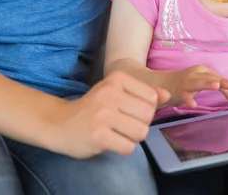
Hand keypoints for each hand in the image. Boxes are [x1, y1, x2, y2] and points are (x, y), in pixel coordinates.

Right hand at [51, 71, 168, 158]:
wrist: (60, 123)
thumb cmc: (94, 107)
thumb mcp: (117, 92)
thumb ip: (144, 92)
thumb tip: (167, 95)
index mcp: (117, 79)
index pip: (152, 97)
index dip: (146, 109)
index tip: (129, 110)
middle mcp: (110, 93)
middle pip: (148, 116)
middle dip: (141, 124)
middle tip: (124, 124)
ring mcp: (103, 114)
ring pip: (141, 132)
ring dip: (133, 138)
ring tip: (118, 132)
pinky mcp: (99, 135)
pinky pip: (128, 147)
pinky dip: (123, 148)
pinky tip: (110, 141)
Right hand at [165, 65, 227, 108]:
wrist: (164, 83)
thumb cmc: (187, 83)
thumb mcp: (201, 81)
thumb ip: (214, 85)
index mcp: (201, 70)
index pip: (216, 77)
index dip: (225, 86)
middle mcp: (194, 74)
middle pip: (210, 78)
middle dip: (221, 81)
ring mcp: (186, 82)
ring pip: (198, 83)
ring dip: (207, 84)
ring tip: (216, 86)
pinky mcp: (178, 92)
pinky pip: (184, 96)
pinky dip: (188, 100)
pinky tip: (193, 105)